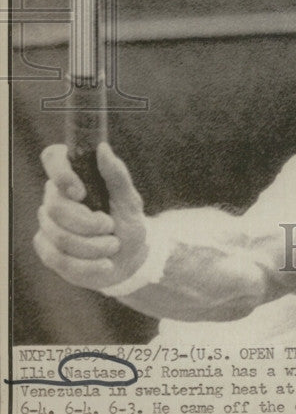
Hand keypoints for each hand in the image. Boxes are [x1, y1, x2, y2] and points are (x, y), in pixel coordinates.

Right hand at [35, 143, 148, 292]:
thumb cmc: (128, 223)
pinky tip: (103, 265)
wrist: (127, 259)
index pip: (53, 158)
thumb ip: (117, 175)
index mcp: (76, 177)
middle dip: (88, 223)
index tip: (81, 192)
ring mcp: (48, 224)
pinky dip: (87, 265)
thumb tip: (102, 149)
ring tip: (112, 246)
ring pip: (58, 236)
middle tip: (110, 227)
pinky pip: (58, 259)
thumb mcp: (130, 200)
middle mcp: (56, 197)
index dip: (61, 174)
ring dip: (93, 246)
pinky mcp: (47, 250)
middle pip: (55, 207)